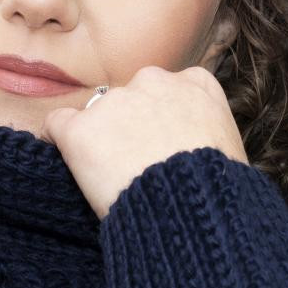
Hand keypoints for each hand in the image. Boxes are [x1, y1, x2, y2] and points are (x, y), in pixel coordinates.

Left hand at [42, 65, 248, 219]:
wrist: (193, 207)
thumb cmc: (219, 190)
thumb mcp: (230, 148)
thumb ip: (205, 131)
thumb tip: (192, 146)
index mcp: (196, 83)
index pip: (172, 89)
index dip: (163, 119)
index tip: (162, 145)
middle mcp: (154, 80)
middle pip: (132, 98)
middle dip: (130, 126)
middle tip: (137, 166)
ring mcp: (114, 101)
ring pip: (98, 114)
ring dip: (101, 139)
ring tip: (113, 178)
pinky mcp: (80, 128)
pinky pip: (57, 125)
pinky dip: (60, 142)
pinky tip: (72, 163)